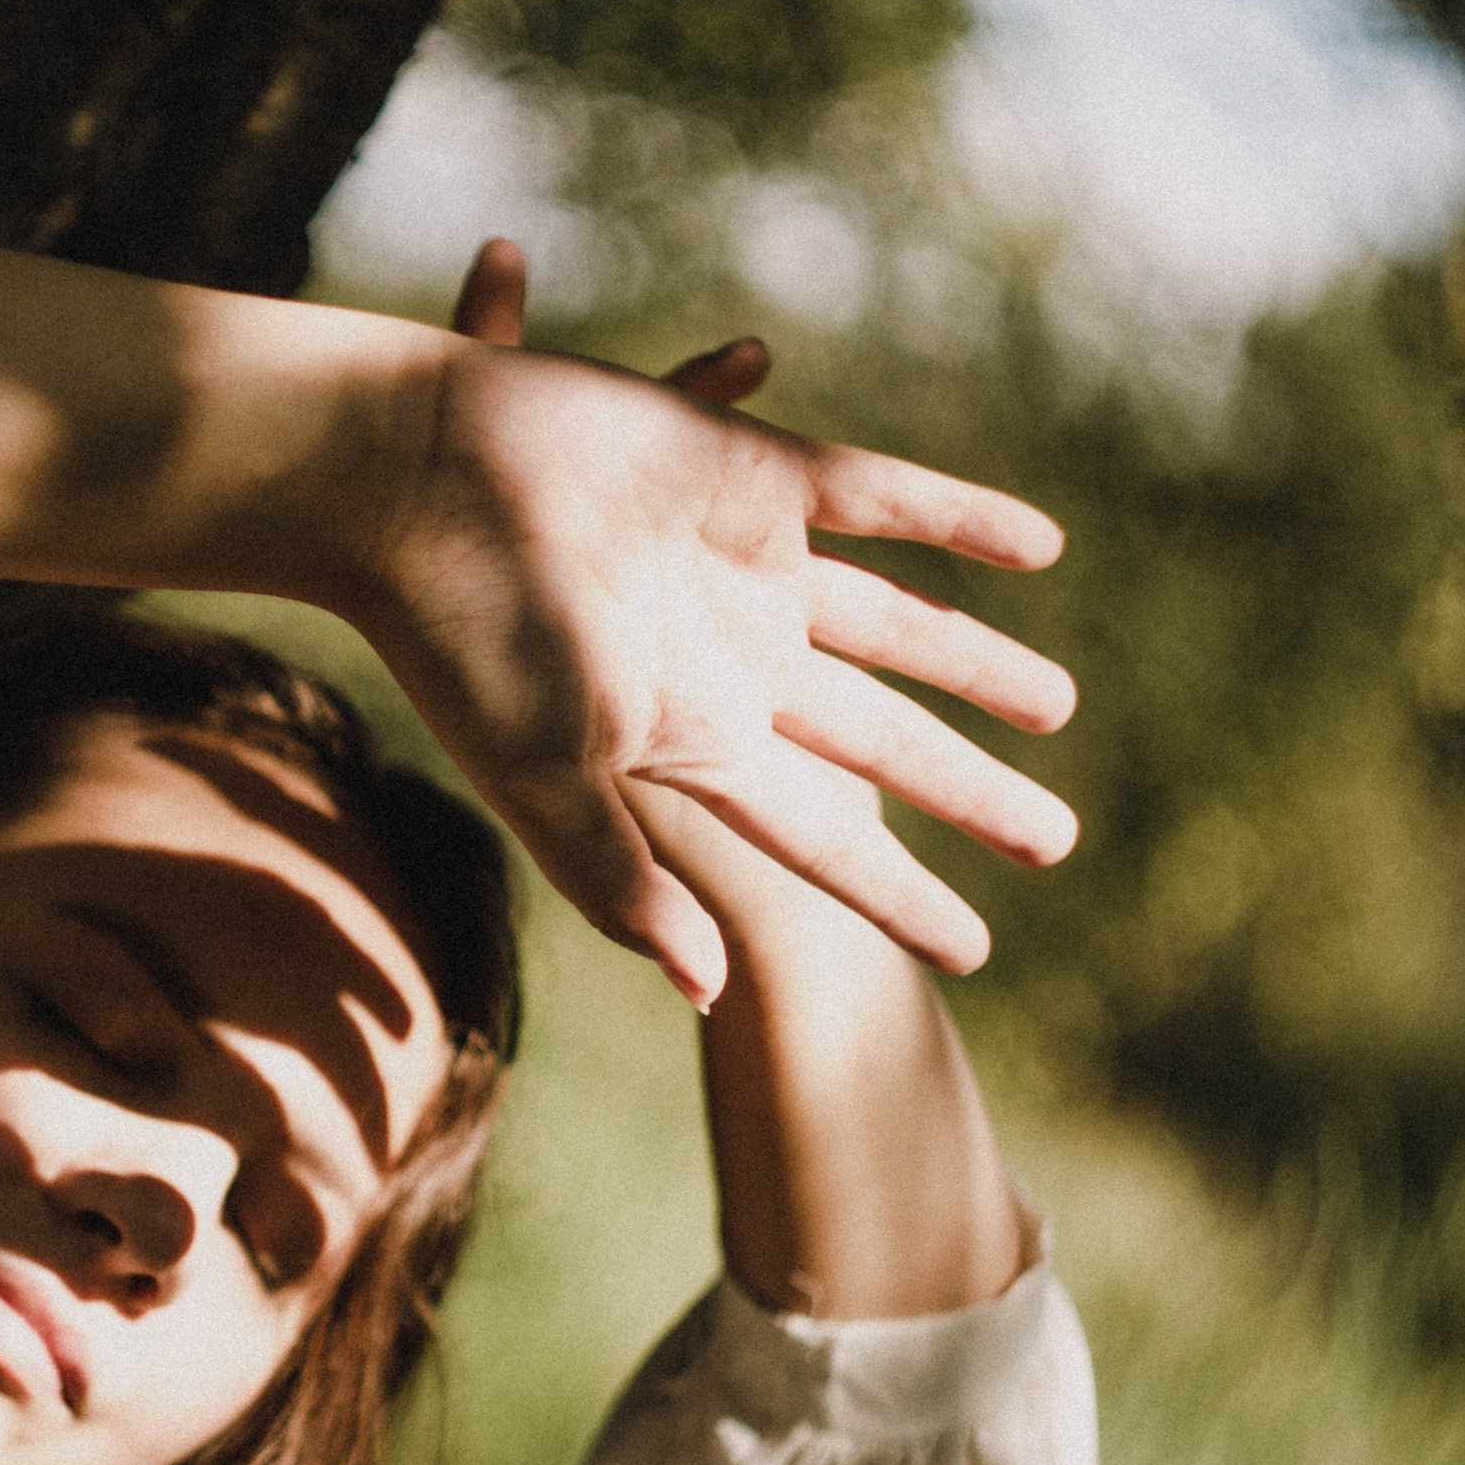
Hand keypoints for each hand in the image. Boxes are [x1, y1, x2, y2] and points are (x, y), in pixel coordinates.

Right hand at [338, 237, 1073, 1007]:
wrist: (408, 481)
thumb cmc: (461, 639)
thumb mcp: (544, 779)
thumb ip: (621, 882)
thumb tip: (711, 993)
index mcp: (691, 745)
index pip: (822, 841)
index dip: (899, 896)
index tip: (976, 952)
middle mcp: (730, 662)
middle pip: (879, 745)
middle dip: (964, 791)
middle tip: (1055, 841)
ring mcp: (746, 567)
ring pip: (898, 628)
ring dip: (977, 661)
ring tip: (1057, 706)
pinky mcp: (749, 470)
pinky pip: (882, 497)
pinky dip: (960, 520)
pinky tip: (1039, 547)